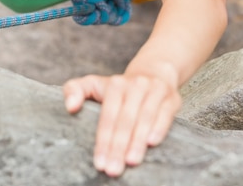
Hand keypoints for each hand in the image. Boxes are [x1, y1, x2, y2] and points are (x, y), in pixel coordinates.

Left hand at [63, 72, 181, 176]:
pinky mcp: (172, 98)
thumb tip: (70, 107)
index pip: (108, 116)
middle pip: (125, 120)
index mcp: (115, 84)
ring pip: (145, 118)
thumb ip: (74, 90)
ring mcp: (155, 91)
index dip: (103, 140)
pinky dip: (159, 128)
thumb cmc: (118, 88)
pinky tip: (152, 143)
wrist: (153, 73)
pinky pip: (165, 114)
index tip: (99, 162)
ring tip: (130, 162)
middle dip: (118, 147)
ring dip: (137, 141)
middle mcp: (135, 85)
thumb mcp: (94, 84)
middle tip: (112, 170)